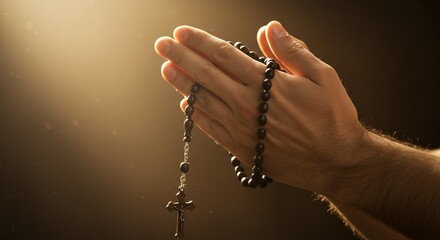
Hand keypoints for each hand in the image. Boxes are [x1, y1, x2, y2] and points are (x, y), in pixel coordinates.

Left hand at [154, 21, 365, 195]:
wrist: (334, 162)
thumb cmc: (332, 118)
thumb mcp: (322, 76)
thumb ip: (292, 51)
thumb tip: (269, 28)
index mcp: (267, 84)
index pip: (224, 56)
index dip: (200, 41)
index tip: (182, 32)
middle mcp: (248, 104)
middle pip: (206, 75)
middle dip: (181, 56)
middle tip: (162, 44)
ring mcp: (241, 128)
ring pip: (203, 101)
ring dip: (181, 83)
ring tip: (166, 68)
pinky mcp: (241, 147)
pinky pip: (211, 128)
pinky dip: (195, 115)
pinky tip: (185, 104)